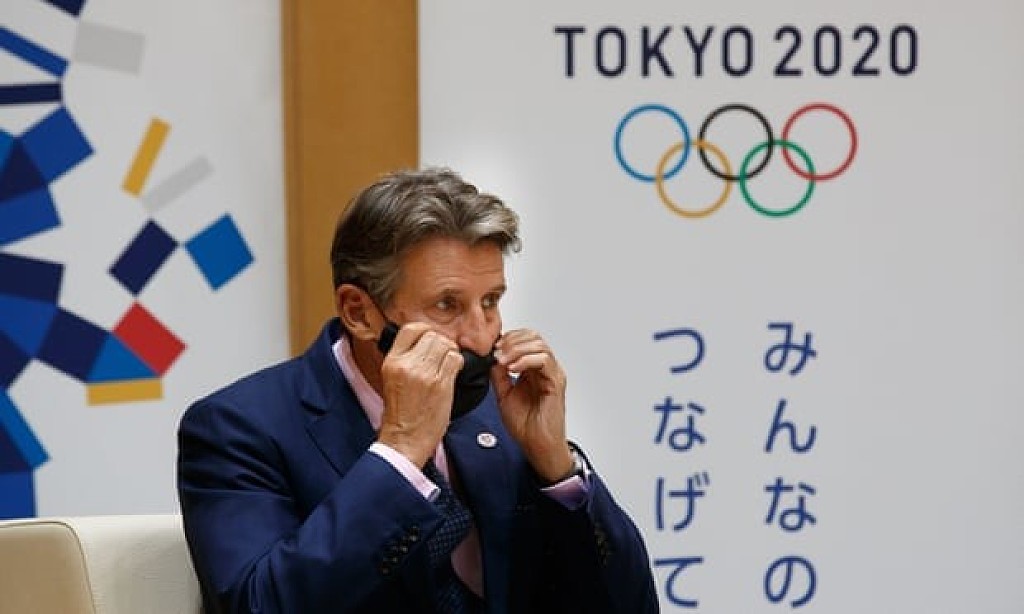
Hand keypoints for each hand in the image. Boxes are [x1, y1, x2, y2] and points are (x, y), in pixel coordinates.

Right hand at [377, 322, 463, 466]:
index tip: (430, 340)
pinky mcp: (441, 384)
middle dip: (441, 343)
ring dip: (451, 352)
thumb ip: (406, 360)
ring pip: (446, 345)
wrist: (405, 439)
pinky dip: (458, 364)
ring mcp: (425, 374)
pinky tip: (453, 373)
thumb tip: (424, 343)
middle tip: (442, 356)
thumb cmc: (400, 414)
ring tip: (448, 365)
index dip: (426, 331)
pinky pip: (456, 360)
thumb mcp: (392, 379)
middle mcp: (407, 365)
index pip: (412, 328)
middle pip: (432, 335)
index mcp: (392, 362)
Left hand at [490, 329, 573, 482]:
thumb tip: (491, 358)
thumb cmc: (526, 426)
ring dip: (517, 349)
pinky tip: (513, 368)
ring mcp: (552, 374)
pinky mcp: (556, 383)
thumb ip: (499, 375)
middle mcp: (545, 369)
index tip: (493, 348)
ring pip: (539, 344)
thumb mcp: (503, 395)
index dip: (508, 338)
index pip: (525, 339)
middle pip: (533, 336)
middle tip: (497, 352)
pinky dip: (526, 359)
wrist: (537, 446)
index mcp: (533, 369)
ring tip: (503, 360)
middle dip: (512, 340)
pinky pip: (544, 360)